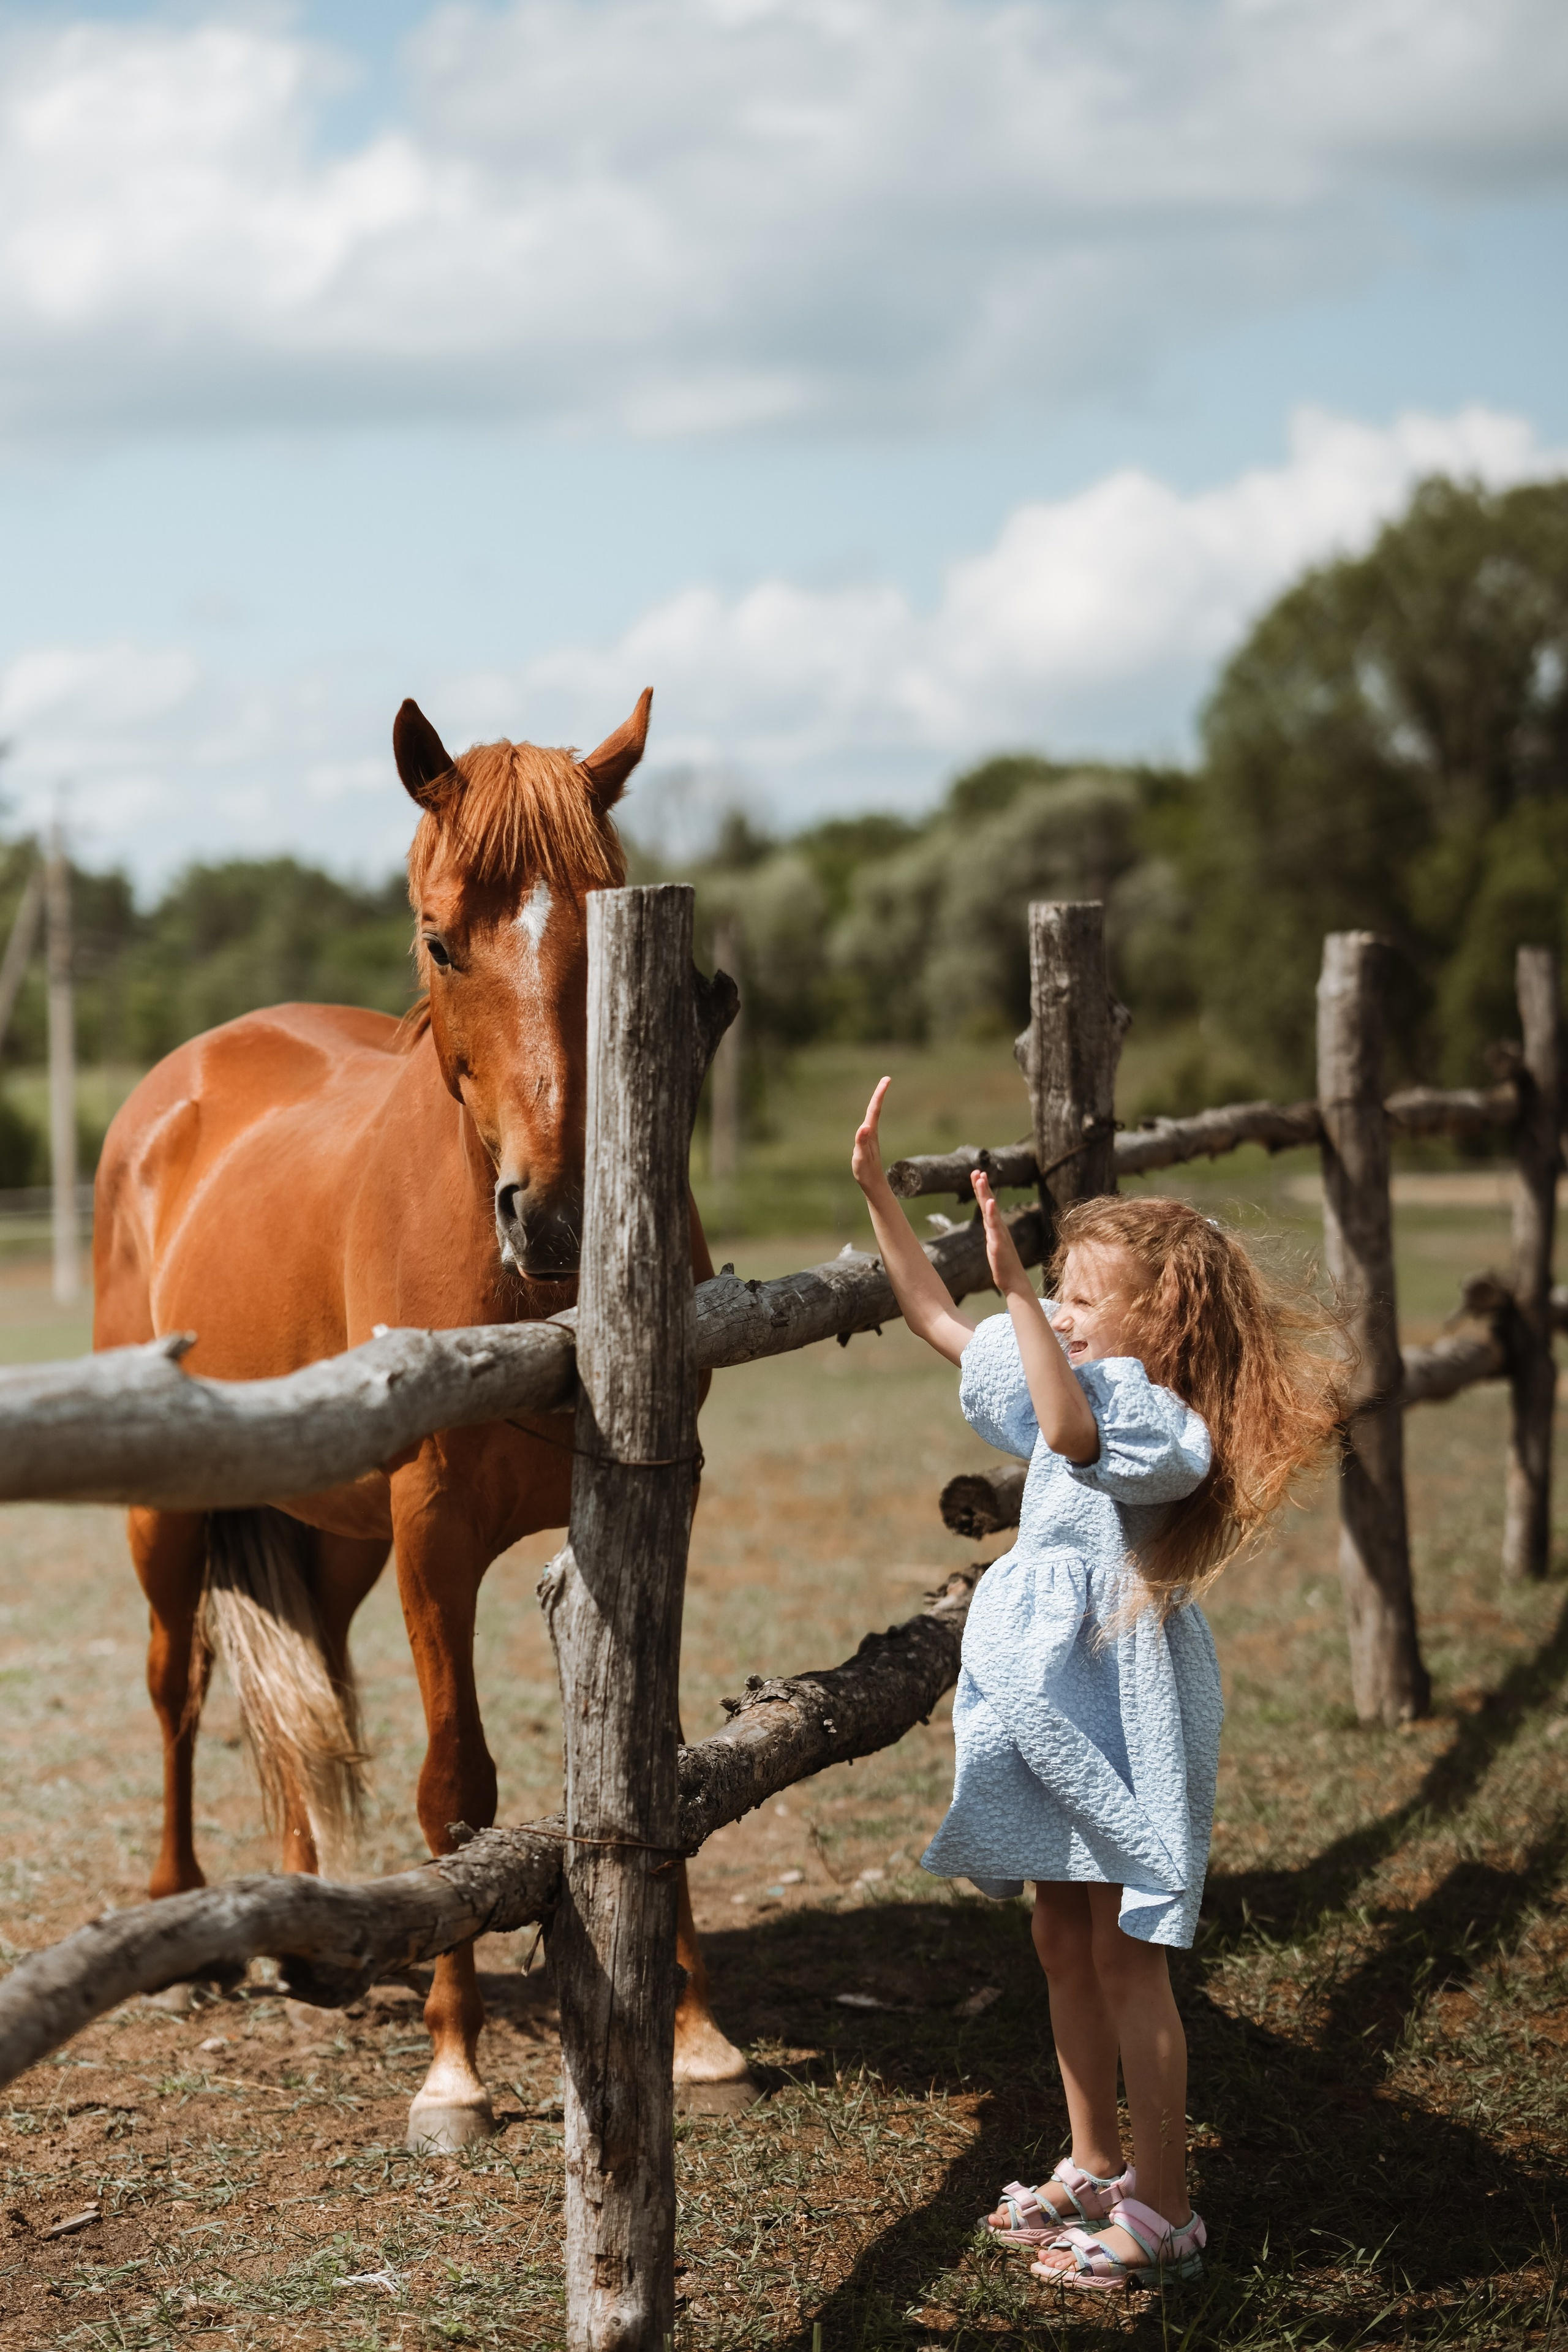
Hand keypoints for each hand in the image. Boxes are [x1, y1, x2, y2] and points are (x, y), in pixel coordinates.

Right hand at [852, 1076, 893, 1196]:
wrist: (874, 1184)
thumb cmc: (866, 1172)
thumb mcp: (861, 1158)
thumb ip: (862, 1142)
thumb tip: (864, 1127)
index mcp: (871, 1133)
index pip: (874, 1109)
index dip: (879, 1094)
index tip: (886, 1080)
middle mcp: (872, 1132)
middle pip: (875, 1108)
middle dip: (879, 1093)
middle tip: (886, 1079)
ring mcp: (870, 1136)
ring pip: (874, 1114)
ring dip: (877, 1100)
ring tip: (881, 1088)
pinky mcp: (868, 1141)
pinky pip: (870, 1121)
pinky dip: (872, 1111)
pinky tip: (872, 1111)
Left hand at [971, 1170, 1031, 1298]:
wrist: (1014, 1281)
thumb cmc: (1004, 1265)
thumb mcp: (994, 1244)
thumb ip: (991, 1232)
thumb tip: (988, 1224)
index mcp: (995, 1227)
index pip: (988, 1204)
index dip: (983, 1189)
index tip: (978, 1174)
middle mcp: (999, 1227)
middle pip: (989, 1203)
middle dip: (983, 1186)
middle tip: (977, 1170)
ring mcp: (1000, 1234)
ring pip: (991, 1211)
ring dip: (986, 1194)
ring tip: (981, 1179)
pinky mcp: (999, 1244)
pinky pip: (995, 1227)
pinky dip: (992, 1214)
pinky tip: (990, 1203)